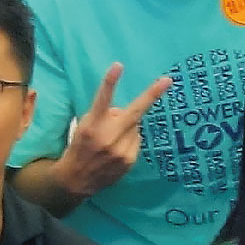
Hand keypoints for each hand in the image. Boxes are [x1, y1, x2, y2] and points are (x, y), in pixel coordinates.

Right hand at [44, 65, 166, 201]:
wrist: (76, 179)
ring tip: (112, 138)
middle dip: (152, 95)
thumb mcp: (84, 126)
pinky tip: (116, 149)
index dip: (110, 82)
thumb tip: (123, 111)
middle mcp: (108, 137)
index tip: (118, 65)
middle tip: (167, 81)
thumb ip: (103, 116)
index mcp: (92, 125)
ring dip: (128, 127)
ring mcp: (120, 151)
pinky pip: (136, 141)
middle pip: (135, 113)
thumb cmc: (79, 146)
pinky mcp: (128, 161)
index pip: (102, 99)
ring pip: (135, 127)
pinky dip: (129, 140)